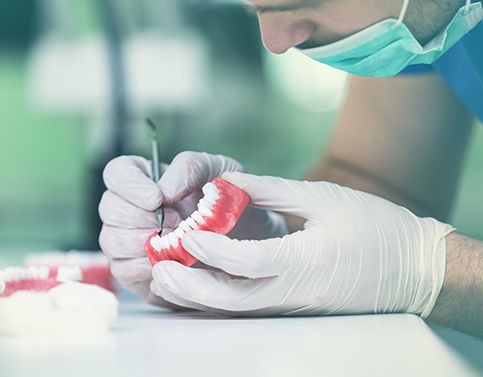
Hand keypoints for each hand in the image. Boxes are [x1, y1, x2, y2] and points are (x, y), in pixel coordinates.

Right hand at [98, 153, 286, 306]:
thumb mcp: (218, 171)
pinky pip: (122, 270)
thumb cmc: (229, 202)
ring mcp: (129, 241)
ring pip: (111, 239)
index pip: (117, 172)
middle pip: (109, 207)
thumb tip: (164, 190)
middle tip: (176, 224)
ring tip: (177, 243)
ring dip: (143, 242)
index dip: (130, 185)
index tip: (156, 198)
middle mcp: (131, 208)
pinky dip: (143, 267)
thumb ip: (190, 168)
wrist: (246, 241)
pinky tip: (168, 263)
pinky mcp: (136, 272)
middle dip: (140, 218)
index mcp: (146, 179)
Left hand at [151, 172, 453, 316]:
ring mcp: (293, 304)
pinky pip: (248, 306)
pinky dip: (219, 296)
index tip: (186, 233)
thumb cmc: (375, 229)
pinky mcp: (294, 306)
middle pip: (231, 300)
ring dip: (198, 295)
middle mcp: (294, 292)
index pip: (247, 261)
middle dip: (190, 287)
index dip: (212, 248)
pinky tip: (200, 282)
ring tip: (167, 277)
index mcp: (305, 262)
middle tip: (158, 268)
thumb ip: (271, 191)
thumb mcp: (323, 198)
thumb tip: (228, 183)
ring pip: (235, 308)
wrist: (413, 269)